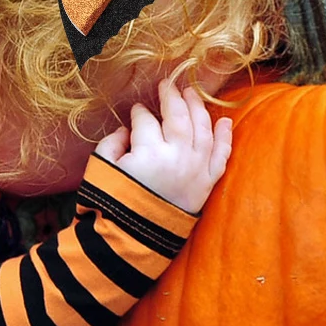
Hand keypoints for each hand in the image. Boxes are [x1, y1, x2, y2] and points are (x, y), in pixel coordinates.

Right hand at [94, 78, 232, 213]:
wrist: (133, 241)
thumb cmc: (113, 204)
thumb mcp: (101, 170)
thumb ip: (112, 143)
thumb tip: (127, 130)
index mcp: (148, 153)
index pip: (145, 120)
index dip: (139, 112)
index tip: (137, 110)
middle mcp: (177, 157)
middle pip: (178, 116)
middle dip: (172, 96)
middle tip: (168, 84)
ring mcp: (196, 170)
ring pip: (202, 129)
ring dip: (198, 107)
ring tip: (192, 93)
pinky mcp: (206, 185)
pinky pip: (221, 157)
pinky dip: (225, 138)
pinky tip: (224, 121)